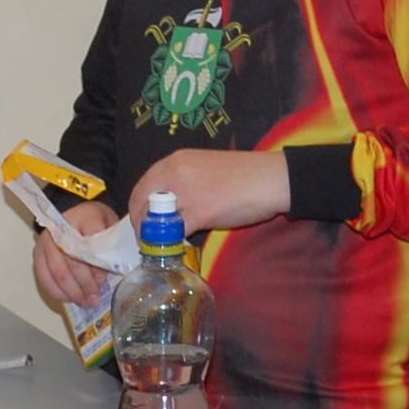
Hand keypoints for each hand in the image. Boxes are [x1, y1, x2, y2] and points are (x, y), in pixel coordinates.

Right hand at [31, 201, 121, 310]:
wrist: (78, 218)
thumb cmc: (98, 226)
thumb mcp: (112, 229)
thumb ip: (113, 247)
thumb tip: (112, 271)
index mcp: (86, 216)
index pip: (91, 242)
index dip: (98, 264)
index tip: (104, 279)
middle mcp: (62, 227)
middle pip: (72, 259)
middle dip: (85, 283)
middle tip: (95, 299)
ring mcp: (47, 240)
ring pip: (58, 271)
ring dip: (72, 291)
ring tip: (85, 303)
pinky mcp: (38, 252)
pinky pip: (44, 276)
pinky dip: (57, 291)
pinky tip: (69, 299)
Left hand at [129, 149, 291, 233]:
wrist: (270, 178)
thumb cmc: (243, 174)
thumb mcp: (204, 169)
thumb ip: (183, 183)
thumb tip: (168, 206)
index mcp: (175, 161)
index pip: (142, 185)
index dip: (138, 207)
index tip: (142, 221)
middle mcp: (175, 172)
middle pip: (142, 202)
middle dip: (140, 223)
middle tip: (146, 238)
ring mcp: (187, 192)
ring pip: (156, 219)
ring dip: (154, 235)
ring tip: (159, 245)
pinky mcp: (201, 212)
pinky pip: (176, 232)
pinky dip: (173, 243)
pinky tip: (178, 248)